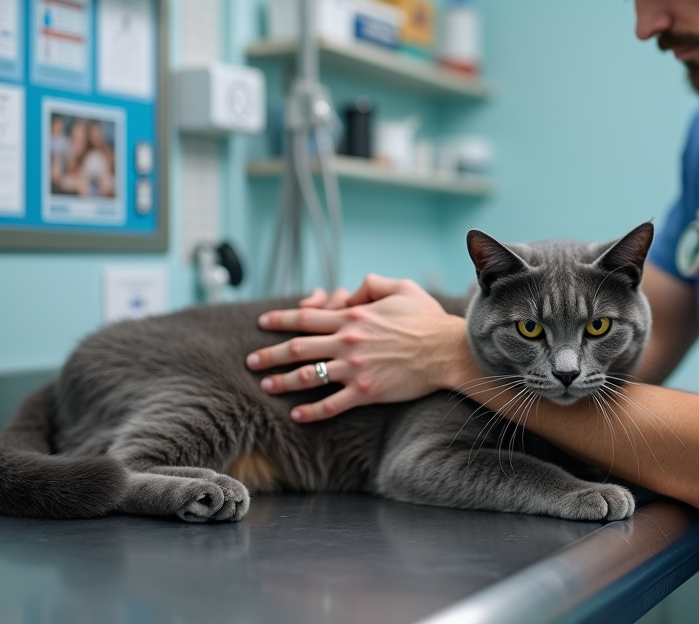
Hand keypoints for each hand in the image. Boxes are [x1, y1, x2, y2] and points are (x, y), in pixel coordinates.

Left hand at [245, 275, 478, 422]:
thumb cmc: (427, 319)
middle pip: (298, 347)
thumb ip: (372, 284)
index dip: (280, 319)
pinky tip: (296, 415)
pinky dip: (311, 411)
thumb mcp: (402, 288)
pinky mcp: (366, 391)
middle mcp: (348, 342)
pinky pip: (331, 404)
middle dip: (270, 354)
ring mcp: (355, 368)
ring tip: (265, 385)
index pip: (306, 317)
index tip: (262, 323)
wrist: (447, 351)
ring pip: (308, 375)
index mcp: (353, 317)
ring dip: (282, 381)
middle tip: (251, 360)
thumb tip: (351, 291)